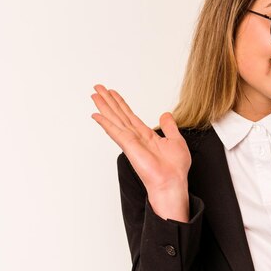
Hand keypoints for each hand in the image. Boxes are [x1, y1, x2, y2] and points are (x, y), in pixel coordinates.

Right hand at [90, 84, 191, 219]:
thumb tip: (165, 114)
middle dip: (108, 101)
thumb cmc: (175, 168)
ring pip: (115, 120)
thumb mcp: (176, 140)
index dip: (121, 104)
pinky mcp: (129, 147)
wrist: (172, 183)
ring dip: (104, 107)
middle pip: (119, 115)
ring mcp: (131, 142)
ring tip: (94, 95)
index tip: (112, 93)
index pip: (130, 116)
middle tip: (97, 88)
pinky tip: (97, 115)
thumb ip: (169, 127)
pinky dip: (106, 123)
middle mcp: (136, 138)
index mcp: (146, 136)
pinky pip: (115, 132)